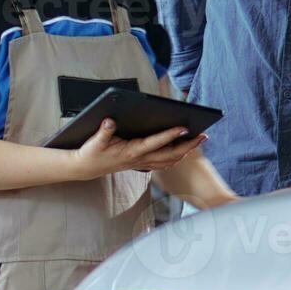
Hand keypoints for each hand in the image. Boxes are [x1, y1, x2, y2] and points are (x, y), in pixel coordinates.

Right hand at [71, 120, 206, 178]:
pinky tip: (184, 149)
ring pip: (170, 160)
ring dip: (186, 151)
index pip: (156, 143)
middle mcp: (141, 159)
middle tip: (204, 135)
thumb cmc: (92, 153)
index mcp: (132, 152)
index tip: (184, 127)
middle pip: (170, 154)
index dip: (170, 135)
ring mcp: (143, 163)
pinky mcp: (142, 164)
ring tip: (199, 139)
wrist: (86, 169)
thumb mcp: (94, 142)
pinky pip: (164, 162)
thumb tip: (110, 121)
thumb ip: (104, 131)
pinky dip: (177, 156)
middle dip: (189, 146)